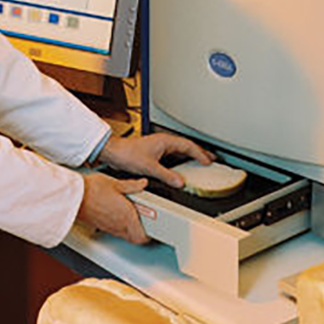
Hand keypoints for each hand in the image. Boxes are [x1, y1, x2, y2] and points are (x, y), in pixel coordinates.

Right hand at [76, 172, 149, 244]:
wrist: (73, 196)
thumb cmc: (91, 190)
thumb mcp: (115, 183)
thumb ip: (131, 186)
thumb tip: (142, 184)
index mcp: (126, 215)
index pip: (142, 235)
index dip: (150, 234)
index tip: (153, 227)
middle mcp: (118, 225)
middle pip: (134, 239)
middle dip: (142, 234)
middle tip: (146, 224)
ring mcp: (108, 227)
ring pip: (125, 235)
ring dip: (131, 230)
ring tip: (133, 216)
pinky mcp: (100, 226)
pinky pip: (115, 231)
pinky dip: (120, 227)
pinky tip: (118, 215)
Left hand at [98, 132, 213, 188]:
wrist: (113, 152)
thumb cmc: (127, 154)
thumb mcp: (149, 167)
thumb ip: (166, 175)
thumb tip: (180, 182)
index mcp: (165, 141)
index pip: (189, 146)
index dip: (200, 154)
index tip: (208, 161)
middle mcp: (164, 141)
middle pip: (187, 146)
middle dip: (199, 152)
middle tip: (210, 158)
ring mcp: (159, 145)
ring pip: (180, 149)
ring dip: (191, 154)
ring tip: (199, 161)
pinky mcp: (154, 151)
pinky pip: (173, 153)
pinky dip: (181, 158)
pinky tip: (181, 165)